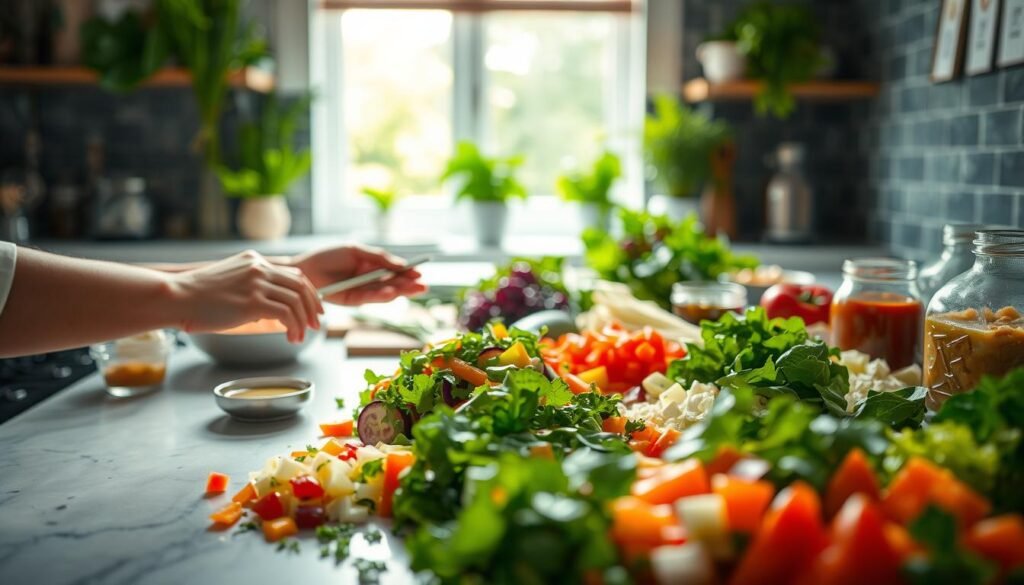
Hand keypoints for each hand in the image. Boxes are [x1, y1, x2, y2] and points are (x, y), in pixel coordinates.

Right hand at [168, 250, 322, 341]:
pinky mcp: (253, 301)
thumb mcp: (230, 281)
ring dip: (303, 322)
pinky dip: (294, 327)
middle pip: (301, 285)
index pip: (294, 273)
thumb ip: (252, 287)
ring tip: (300, 336)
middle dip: (312, 306)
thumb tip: (270, 307)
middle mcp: (259, 268)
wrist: (177, 297)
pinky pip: (286, 314)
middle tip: (316, 324)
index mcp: (255, 261)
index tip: (313, 308)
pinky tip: (290, 337)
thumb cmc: (198, 296)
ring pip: (296, 301)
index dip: (309, 292)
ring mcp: (256, 283)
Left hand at [290, 244, 427, 304]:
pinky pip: (370, 298)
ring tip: (414, 289)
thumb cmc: (329, 256)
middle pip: (394, 284)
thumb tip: (401, 264)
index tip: (420, 272)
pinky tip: (392, 292)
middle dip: (409, 285)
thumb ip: (378, 257)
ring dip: (400, 291)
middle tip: (424, 286)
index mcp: (372, 266)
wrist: (305, 269)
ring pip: (386, 293)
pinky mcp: (353, 301)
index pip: (394, 271)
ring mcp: (362, 291)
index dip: (407, 272)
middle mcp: (369, 280)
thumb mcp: (356, 250)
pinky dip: (381, 295)